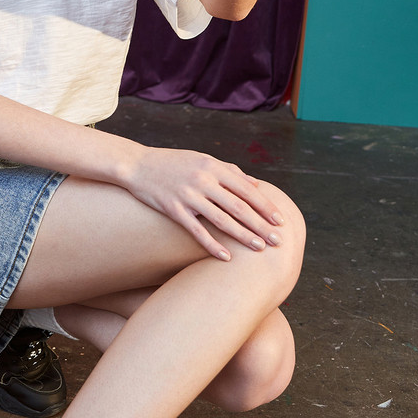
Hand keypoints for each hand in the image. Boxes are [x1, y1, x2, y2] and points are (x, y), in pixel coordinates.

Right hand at [123, 145, 284, 260]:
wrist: (136, 164)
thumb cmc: (173, 162)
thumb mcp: (202, 159)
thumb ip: (229, 171)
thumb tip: (256, 184)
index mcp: (213, 166)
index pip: (246, 189)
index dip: (265, 206)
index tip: (280, 220)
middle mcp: (203, 180)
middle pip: (239, 206)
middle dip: (261, 224)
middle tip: (278, 240)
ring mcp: (188, 195)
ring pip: (222, 219)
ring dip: (242, 235)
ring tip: (259, 248)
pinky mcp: (173, 209)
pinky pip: (196, 230)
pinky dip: (212, 245)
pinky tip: (225, 257)